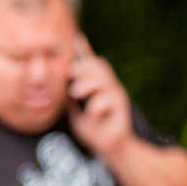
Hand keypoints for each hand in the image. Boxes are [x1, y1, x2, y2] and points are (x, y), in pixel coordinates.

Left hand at [65, 41, 135, 161]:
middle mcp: (108, 88)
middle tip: (70, 74)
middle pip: (98, 67)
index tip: (77, 38)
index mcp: (97, 87)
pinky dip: (95, 106)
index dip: (85, 52)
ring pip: (103, 79)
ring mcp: (116, 96)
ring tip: (75, 93)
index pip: (92, 65)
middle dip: (83, 68)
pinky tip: (92, 115)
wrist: (109, 148)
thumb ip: (71, 100)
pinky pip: (107, 99)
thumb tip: (65, 85)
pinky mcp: (121, 107)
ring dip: (86, 84)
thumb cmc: (93, 130)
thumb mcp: (75, 113)